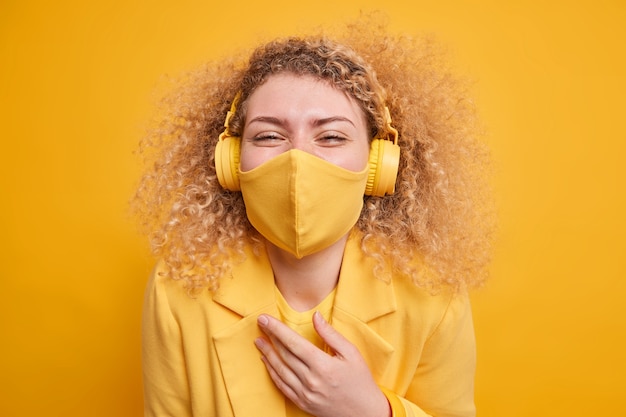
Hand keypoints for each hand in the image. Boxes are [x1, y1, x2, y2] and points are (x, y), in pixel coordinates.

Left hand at [254, 312, 390, 416]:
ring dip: (267, 354)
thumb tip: (315, 316)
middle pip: (284, 355)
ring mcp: (305, 393)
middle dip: (270, 337)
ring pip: (279, 370)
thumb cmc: (360, 380)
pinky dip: (272, 372)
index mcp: (323, 365)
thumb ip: (331, 334)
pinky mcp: (302, 403)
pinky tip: (267, 361)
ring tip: (259, 341)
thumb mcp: (351, 353)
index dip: (277, 329)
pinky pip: (281, 386)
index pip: (293, 343)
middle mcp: (311, 380)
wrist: (365, 413)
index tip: (265, 318)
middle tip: (261, 323)